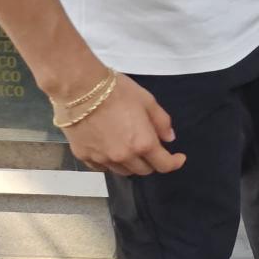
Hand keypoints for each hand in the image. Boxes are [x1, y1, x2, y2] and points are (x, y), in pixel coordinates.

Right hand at [64, 75, 185, 177]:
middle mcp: (123, 156)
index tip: (178, 158)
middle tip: (150, 148)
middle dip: (151, 162)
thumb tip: (169, 139)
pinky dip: (109, 162)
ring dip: (131, 164)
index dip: (174, 163)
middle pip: (143, 170)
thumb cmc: (117, 91)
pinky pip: (101, 167)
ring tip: (129, 149)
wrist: (79, 88)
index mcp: (143, 144)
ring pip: (122, 171)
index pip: (164, 165)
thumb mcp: (148, 101)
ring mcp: (102, 158)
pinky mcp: (83, 155)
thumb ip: (162, 122)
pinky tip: (109, 150)